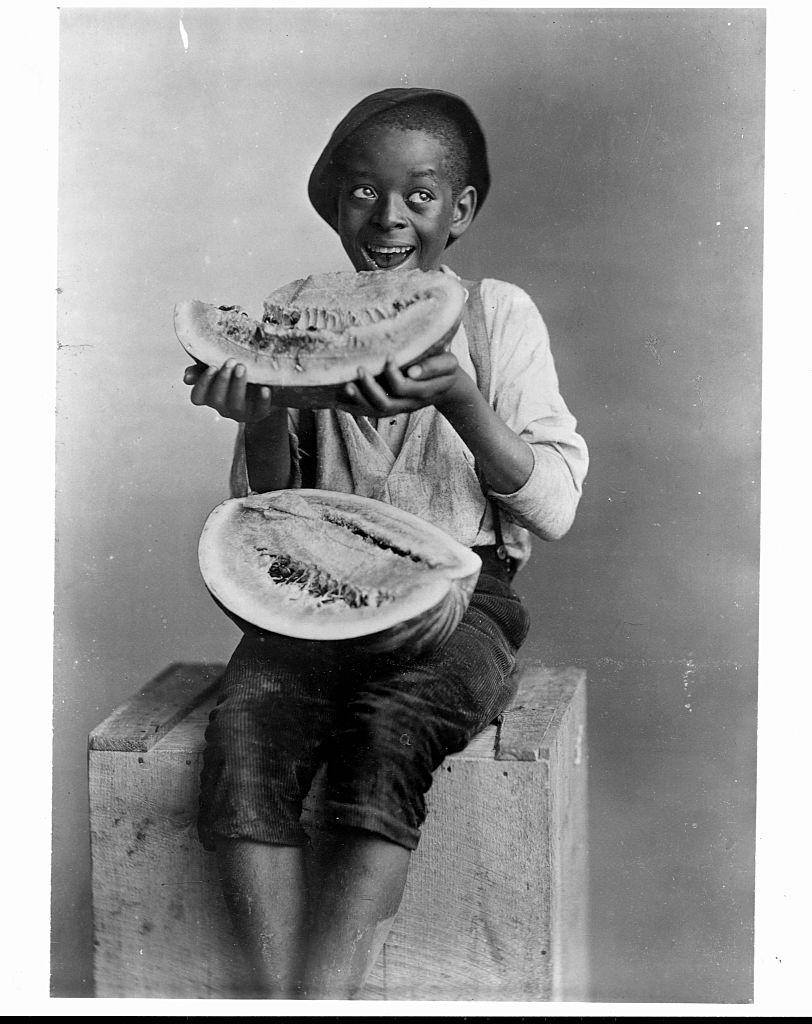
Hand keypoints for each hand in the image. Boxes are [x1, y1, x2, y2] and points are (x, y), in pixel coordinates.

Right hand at [183, 360, 273, 422]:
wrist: (263, 384)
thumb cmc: (236, 374)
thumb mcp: (219, 369)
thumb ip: (202, 369)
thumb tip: (186, 378)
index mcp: (210, 396)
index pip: (197, 397)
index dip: (202, 384)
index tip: (212, 367)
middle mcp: (222, 407)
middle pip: (216, 399)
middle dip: (223, 380)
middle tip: (231, 361)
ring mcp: (240, 413)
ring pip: (236, 405)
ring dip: (238, 386)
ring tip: (242, 368)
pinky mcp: (257, 414)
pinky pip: (260, 411)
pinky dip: (263, 401)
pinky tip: (265, 388)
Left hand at [335, 352, 469, 417]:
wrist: (447, 386)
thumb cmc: (446, 368)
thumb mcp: (448, 363)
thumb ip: (434, 366)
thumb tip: (412, 370)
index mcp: (425, 391)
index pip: (404, 387)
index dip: (393, 374)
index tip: (388, 356)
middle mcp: (410, 404)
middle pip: (386, 404)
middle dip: (370, 388)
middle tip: (360, 368)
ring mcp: (399, 408)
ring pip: (376, 411)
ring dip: (359, 399)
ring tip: (347, 385)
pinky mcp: (391, 408)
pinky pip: (370, 412)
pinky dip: (355, 406)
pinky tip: (340, 400)